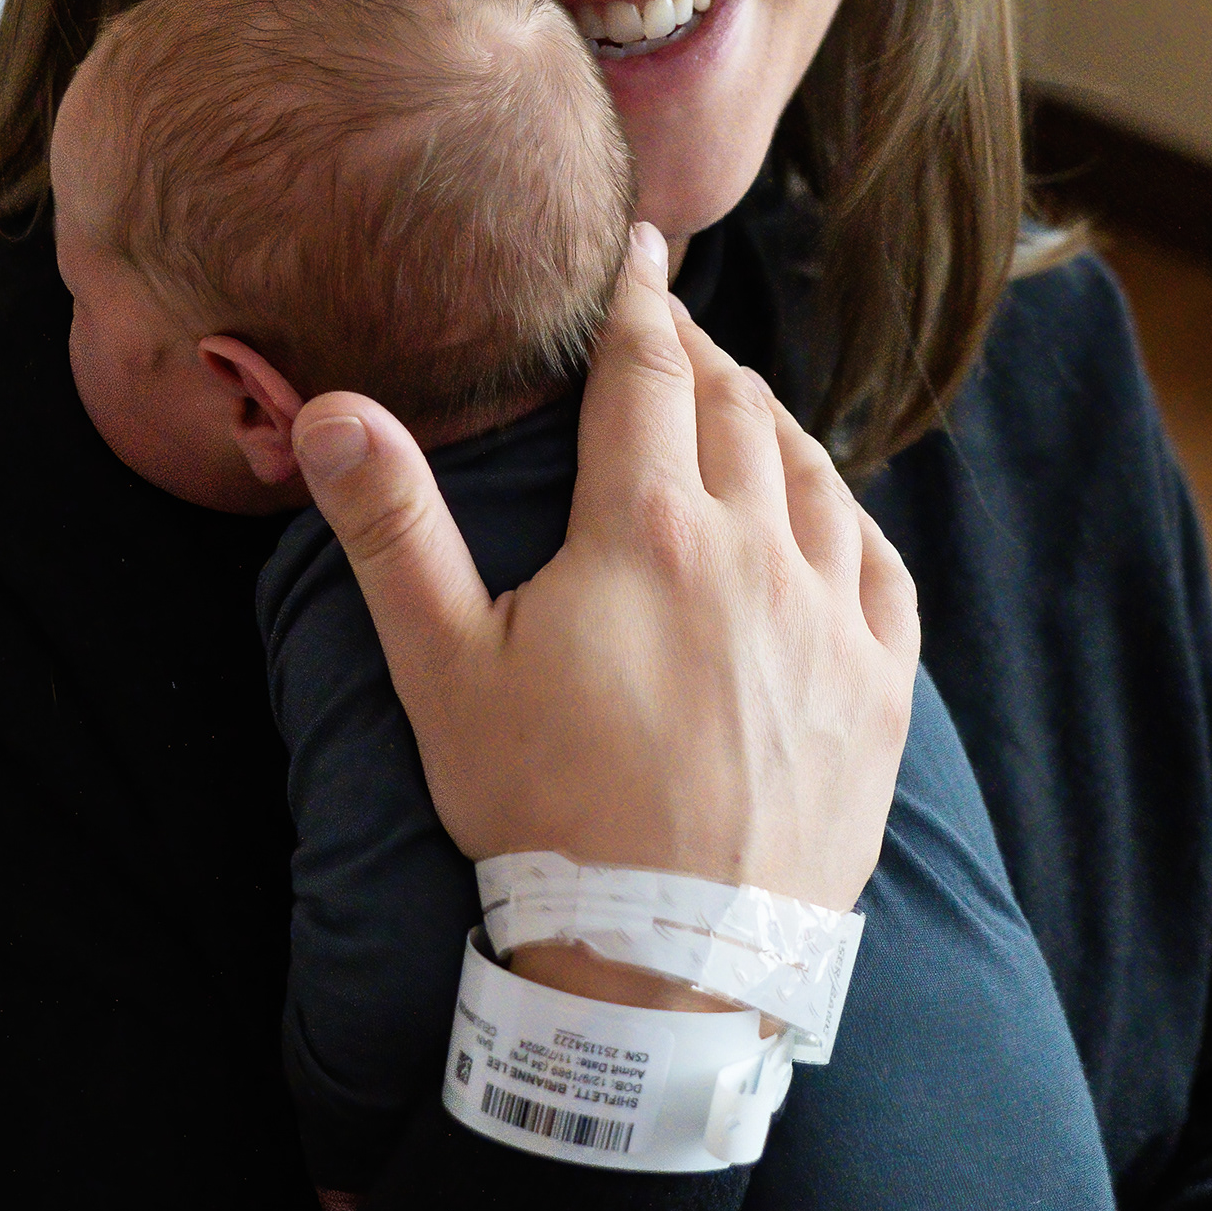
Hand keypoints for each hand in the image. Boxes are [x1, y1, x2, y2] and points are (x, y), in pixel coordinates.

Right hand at [290, 224, 917, 936]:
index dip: (638, 298)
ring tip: (739, 408)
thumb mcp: (444, 670)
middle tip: (670, 331)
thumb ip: (392, 529)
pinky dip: (847, 520)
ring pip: (813, 477)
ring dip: (771, 424)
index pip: (646, 372)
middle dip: (698, 355)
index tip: (638, 248)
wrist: (670, 962)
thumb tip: (332, 409)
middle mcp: (756, 551)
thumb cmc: (544, 815)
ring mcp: (830, 621)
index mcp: (647, 530)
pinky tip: (827, 518)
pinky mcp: (879, 691)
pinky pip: (878, 569)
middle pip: (735, 409)